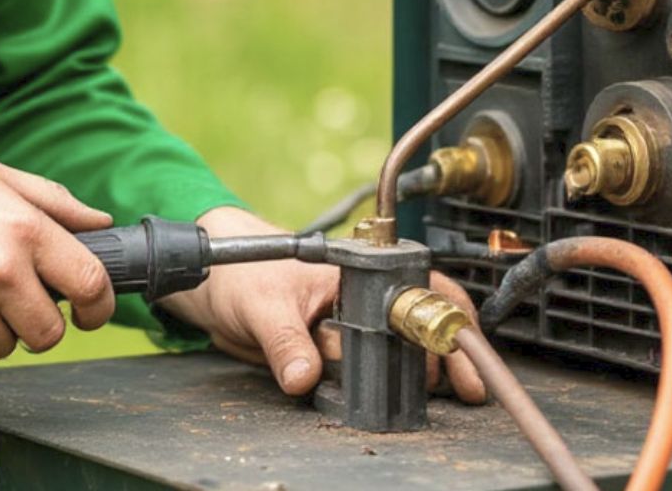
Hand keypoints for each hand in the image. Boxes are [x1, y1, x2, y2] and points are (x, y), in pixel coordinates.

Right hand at [0, 140, 116, 364]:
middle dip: (35, 323)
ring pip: (4, 347)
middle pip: (48, 332)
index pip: (90, 283)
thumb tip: (99, 222)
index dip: (98, 306)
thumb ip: (53, 201)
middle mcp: (0, 270)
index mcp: (23, 228)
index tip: (89, 312)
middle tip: (10, 300)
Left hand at [156, 206, 486, 403]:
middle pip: (414, 332)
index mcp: (354, 273)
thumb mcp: (261, 303)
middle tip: (464, 388)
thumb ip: (285, 341)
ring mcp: (345, 331)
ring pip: (387, 362)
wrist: (206, 282)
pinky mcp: (326, 358)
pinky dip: (370, 392)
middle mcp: (358, 301)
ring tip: (431, 394)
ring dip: (407, 380)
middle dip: (440, 361)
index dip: (446, 322)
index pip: (418, 290)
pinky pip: (356, 381)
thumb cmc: (237, 271)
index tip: (464, 354)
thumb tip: (304, 375)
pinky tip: (379, 401)